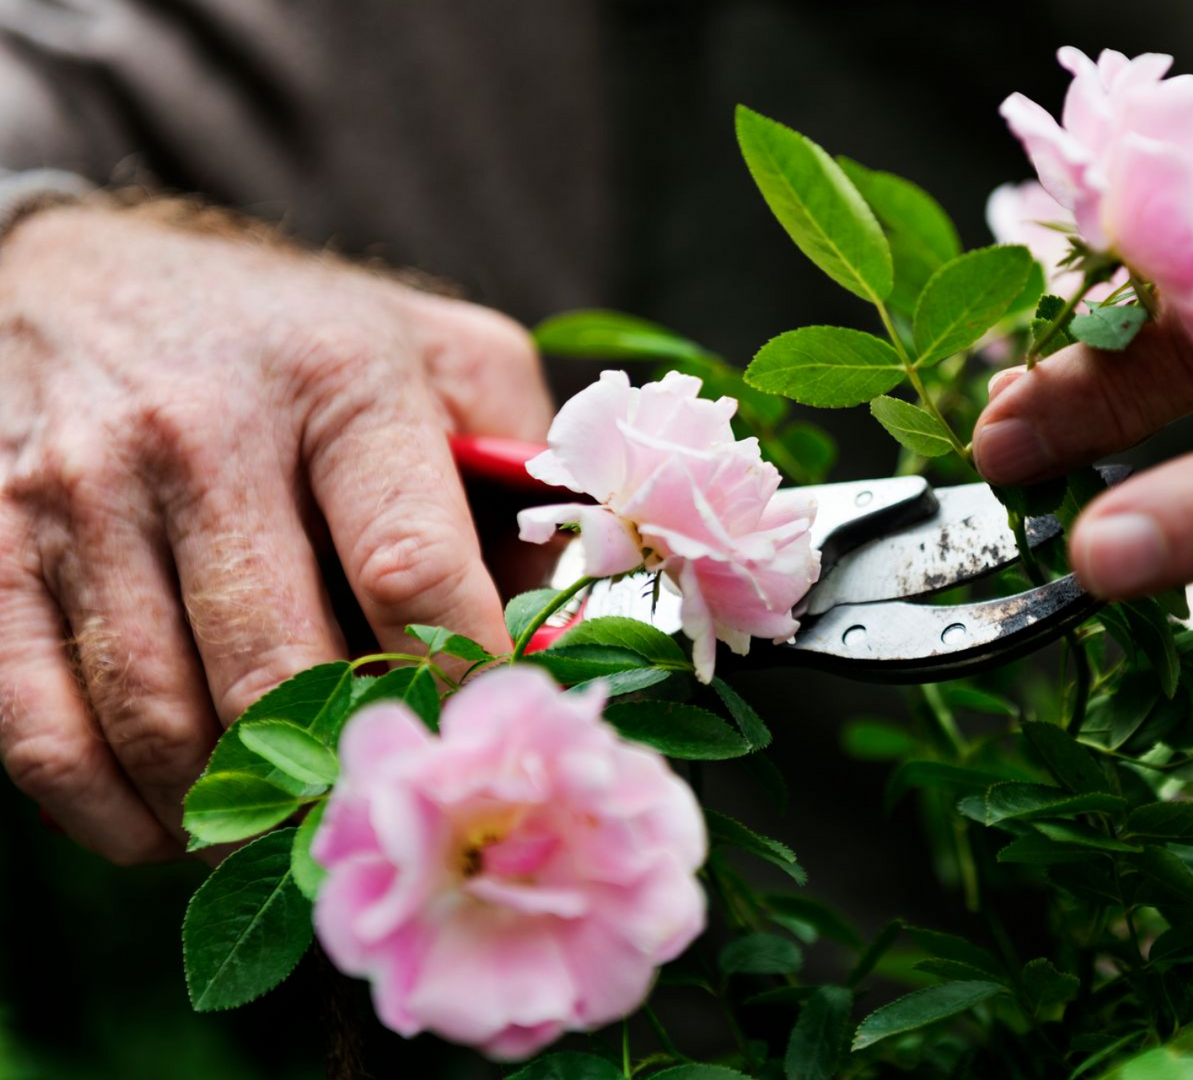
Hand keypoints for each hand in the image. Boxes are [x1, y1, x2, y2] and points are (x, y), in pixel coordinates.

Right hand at [0, 201, 551, 861]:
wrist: (87, 275)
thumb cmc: (305, 342)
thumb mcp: (445, 357)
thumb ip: (522, 477)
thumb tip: (555, 631)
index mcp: (343, 381)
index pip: (410, 567)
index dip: (453, 682)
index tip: (477, 740)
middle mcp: (202, 431)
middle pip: (278, 667)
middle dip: (339, 767)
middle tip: (379, 814)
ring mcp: (80, 493)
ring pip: (161, 717)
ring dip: (232, 805)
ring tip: (284, 821)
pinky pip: (38, 730)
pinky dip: (110, 813)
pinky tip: (168, 824)